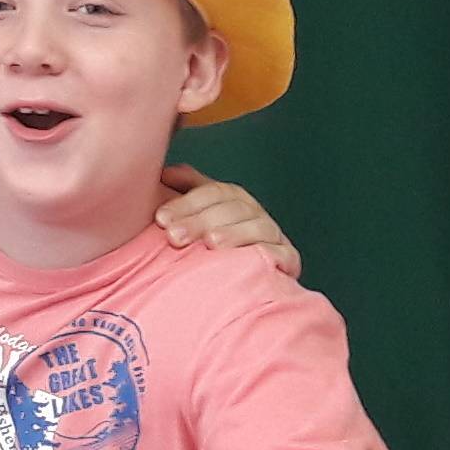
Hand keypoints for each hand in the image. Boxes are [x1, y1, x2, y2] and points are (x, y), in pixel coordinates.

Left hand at [156, 165, 300, 280]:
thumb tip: (165, 173)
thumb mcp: (197, 213)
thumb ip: (185, 190)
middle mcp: (254, 212)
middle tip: (174, 236)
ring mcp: (273, 234)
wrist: (245, 277)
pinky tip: (247, 259)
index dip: (186, 203)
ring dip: (233, 233)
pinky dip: (267, 253)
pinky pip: (282, 254)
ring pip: (258, 228)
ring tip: (210, 243)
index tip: (160, 218)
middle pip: (232, 209)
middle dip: (201, 221)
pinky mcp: (288, 258)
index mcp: (232, 197)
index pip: (212, 192)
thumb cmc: (212, 240)